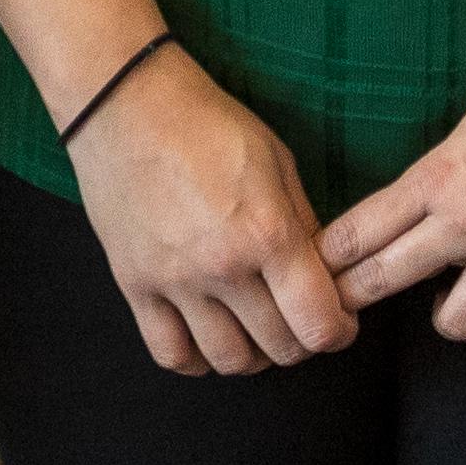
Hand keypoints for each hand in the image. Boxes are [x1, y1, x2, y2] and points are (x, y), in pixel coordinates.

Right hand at [58, 46, 358, 378]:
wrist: (125, 103)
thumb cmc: (207, 121)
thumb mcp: (276, 159)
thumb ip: (304, 223)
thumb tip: (324, 274)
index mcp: (266, 231)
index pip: (318, 321)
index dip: (339, 331)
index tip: (339, 322)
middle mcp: (223, 266)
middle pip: (280, 349)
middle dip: (303, 342)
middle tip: (300, 320)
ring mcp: (175, 281)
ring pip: (229, 361)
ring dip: (254, 355)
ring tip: (258, 329)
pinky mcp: (134, 286)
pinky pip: (172, 353)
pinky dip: (198, 358)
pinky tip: (209, 337)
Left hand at [318, 47, 465, 359]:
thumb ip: (436, 178)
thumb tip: (407, 218)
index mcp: (441, 175)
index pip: (361, 230)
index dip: (327, 259)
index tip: (309, 273)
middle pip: (385, 279)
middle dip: (351, 298)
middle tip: (338, 313)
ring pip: (454, 323)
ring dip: (447, 316)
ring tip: (456, 296)